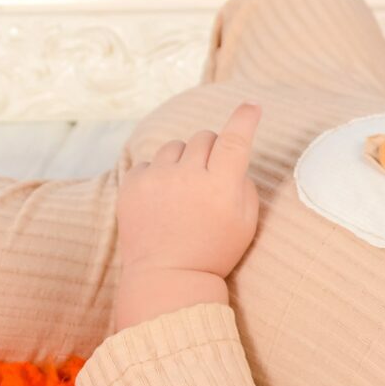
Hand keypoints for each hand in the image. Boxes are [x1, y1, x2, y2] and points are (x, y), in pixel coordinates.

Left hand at [117, 102, 263, 283]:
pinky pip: (149, 162)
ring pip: (176, 146)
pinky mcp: (132, 185)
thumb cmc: (213, 252)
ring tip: (184, 191)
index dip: (245, 118)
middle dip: (212, 150)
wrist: (167, 279)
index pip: (235, 139)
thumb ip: (243, 184)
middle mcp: (187, 177)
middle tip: (211, 176)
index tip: (252, 106)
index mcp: (220, 186)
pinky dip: (159, 174)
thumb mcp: (246, 223)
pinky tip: (163, 199)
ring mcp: (156, 179)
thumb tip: (230, 159)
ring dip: (184, 160)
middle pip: (205, 137)